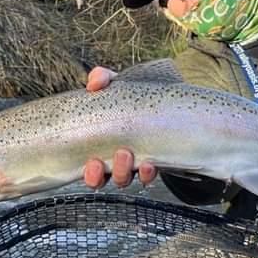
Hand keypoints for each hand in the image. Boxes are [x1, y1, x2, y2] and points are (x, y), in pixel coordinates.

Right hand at [82, 67, 157, 188]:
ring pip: (122, 179)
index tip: (91, 163)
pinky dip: (146, 173)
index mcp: (100, 145)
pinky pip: (147, 176)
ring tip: (126, 154)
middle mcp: (113, 159)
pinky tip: (149, 164)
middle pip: (100, 178)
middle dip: (98, 175)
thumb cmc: (135, 96)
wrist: (169, 103)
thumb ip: (102, 78)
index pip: (88, 167)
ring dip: (121, 171)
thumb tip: (93, 84)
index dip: (89, 173)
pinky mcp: (153, 163)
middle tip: (100, 161)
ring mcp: (133, 163)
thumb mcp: (117, 85)